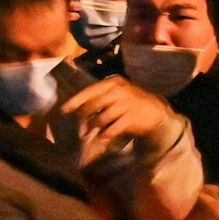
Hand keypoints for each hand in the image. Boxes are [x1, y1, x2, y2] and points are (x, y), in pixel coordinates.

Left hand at [60, 76, 176, 144]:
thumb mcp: (115, 94)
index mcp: (112, 83)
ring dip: (94, 126)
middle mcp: (118, 91)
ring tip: (93, 130)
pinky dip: (105, 134)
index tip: (64, 109)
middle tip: (83, 125)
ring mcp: (126, 105)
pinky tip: (103, 136)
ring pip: (100, 118)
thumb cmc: (129, 102)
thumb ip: (98, 98)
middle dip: (84, 117)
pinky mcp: (131, 119)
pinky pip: (111, 129)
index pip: (89, 91)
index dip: (75, 101)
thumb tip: (75, 107)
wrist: (154, 111)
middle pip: (92, 106)